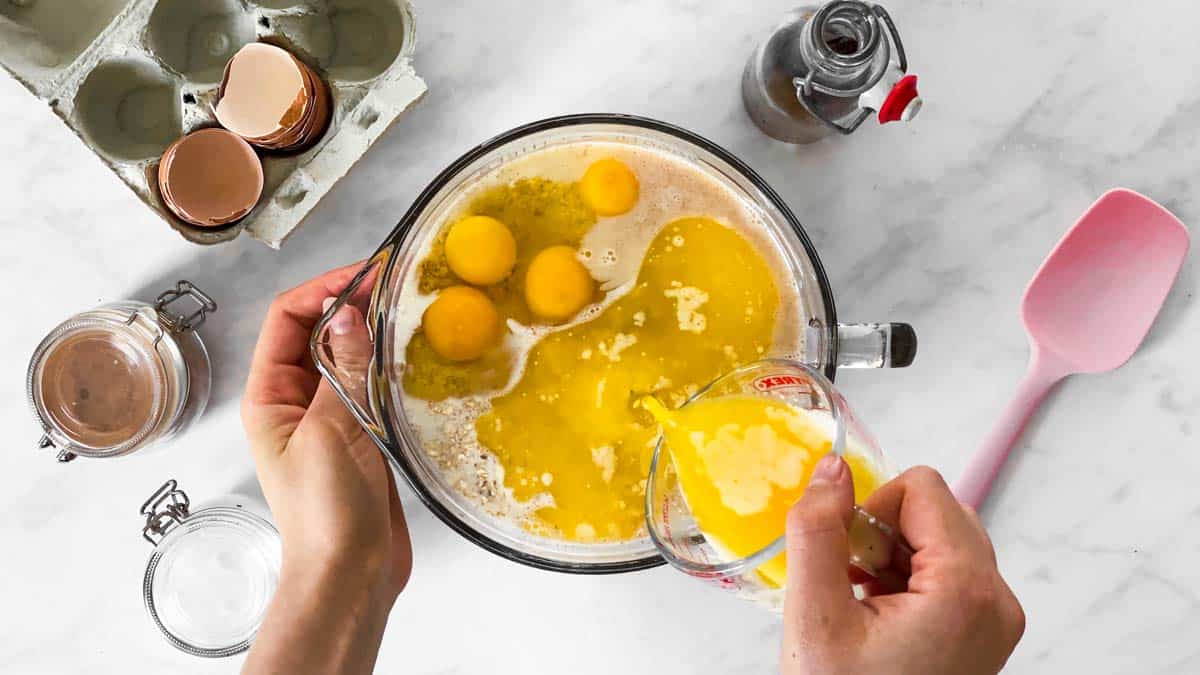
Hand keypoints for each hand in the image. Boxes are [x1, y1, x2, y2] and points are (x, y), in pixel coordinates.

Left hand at [241, 263, 410, 673]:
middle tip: (396, 283)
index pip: (287, 320)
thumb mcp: (330, 432)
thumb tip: (349, 311)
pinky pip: (372, 385)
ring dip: (373, 331)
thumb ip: (342, 370)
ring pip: (348, 356)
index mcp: (269, 396)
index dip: (323, 289)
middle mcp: (296, 400)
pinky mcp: (362, 435)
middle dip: (351, 303)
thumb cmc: (324, 513)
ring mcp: (330, 417)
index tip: (366, 274)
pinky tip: (416, 354)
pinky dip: (390, 364)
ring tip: (409, 309)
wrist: (348, 576)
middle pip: (318, 332)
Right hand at [782, 458, 1023, 674]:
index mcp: (966, 591)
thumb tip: (831, 469)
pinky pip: (947, 572)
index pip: (924, 488)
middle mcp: (996, 601)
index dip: (872, 509)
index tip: (846, 557)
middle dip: (883, 533)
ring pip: (941, 538)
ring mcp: (995, 620)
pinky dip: (905, 579)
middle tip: (850, 582)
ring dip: (891, 556)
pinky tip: (876, 615)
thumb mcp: (814, 615)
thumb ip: (818, 530)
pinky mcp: (983, 632)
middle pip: (938, 510)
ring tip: (861, 603)